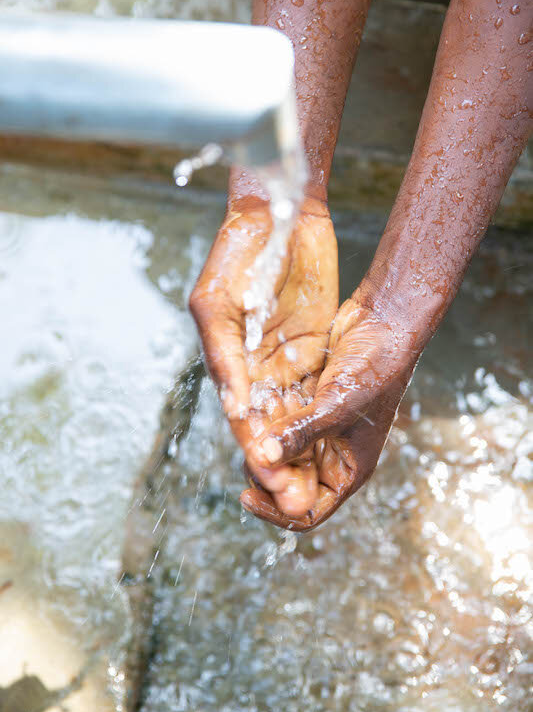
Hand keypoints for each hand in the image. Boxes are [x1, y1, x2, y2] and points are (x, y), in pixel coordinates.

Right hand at [189, 194, 338, 517]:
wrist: (280, 212)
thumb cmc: (241, 250)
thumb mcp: (220, 300)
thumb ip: (224, 353)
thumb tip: (234, 404)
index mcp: (225, 354)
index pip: (239, 411)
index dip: (252, 444)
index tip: (264, 477)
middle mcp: (251, 362)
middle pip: (263, 422)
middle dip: (275, 460)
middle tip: (291, 499)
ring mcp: (280, 354)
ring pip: (287, 414)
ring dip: (296, 451)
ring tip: (307, 488)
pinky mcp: (308, 344)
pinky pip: (310, 389)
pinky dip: (314, 420)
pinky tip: (325, 448)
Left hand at [240, 287, 421, 529]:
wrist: (384, 322)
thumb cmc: (376, 369)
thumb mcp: (337, 406)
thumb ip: (301, 434)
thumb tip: (264, 459)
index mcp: (349, 470)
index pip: (309, 511)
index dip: (277, 510)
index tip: (246, 496)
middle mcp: (333, 455)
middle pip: (290, 484)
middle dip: (266, 476)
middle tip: (244, 458)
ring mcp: (320, 430)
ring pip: (282, 453)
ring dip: (262, 449)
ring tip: (244, 435)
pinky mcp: (309, 405)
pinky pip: (280, 424)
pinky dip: (265, 424)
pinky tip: (248, 413)